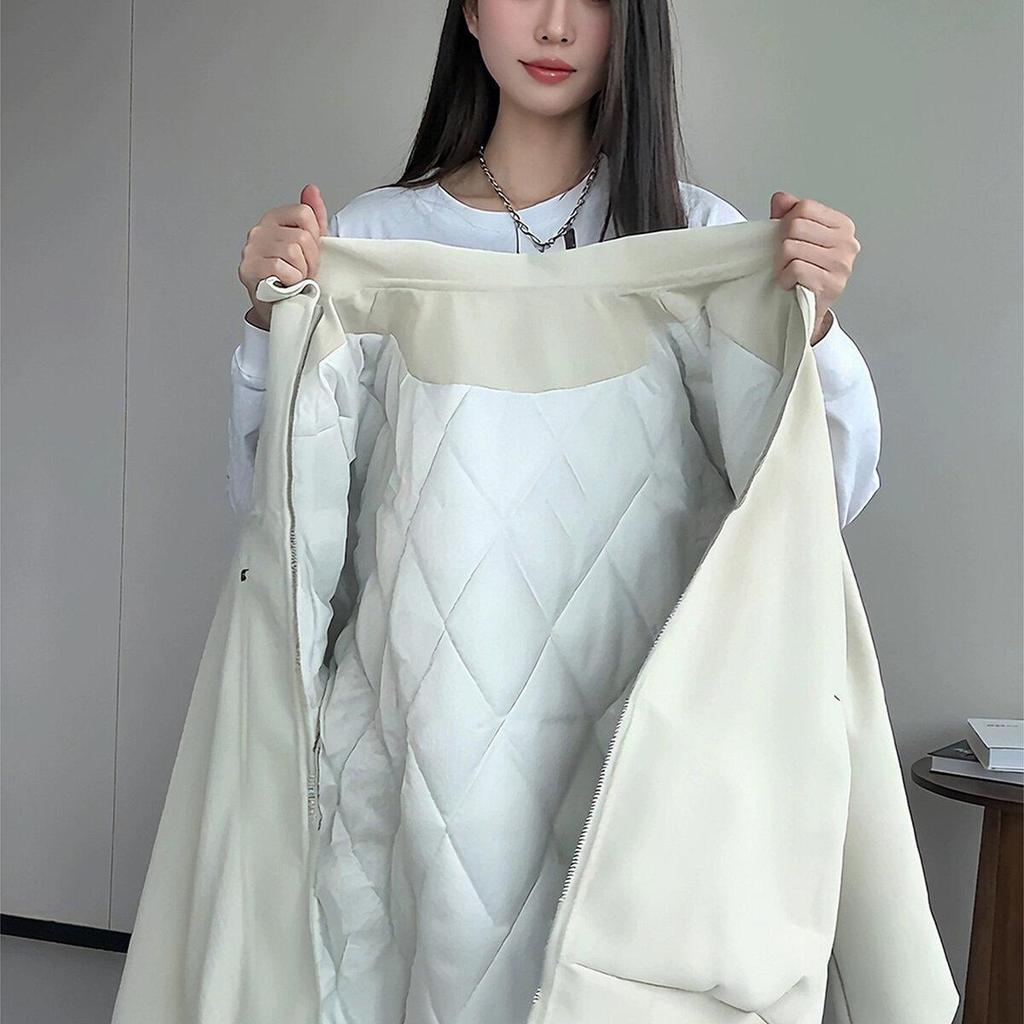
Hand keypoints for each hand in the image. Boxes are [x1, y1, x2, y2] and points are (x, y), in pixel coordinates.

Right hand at [238, 183, 329, 329]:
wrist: (280, 308)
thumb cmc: (295, 278)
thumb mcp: (311, 245)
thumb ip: (313, 217)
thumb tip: (311, 189)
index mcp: (274, 220)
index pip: (305, 213)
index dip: (315, 238)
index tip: (310, 255)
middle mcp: (259, 230)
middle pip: (301, 236)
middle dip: (310, 260)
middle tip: (303, 272)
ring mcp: (251, 249)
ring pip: (293, 251)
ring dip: (301, 272)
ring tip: (295, 279)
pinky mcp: (248, 268)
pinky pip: (281, 268)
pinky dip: (291, 281)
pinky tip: (285, 285)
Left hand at [769, 192, 861, 343]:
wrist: (807, 310)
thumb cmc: (803, 272)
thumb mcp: (796, 238)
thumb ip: (788, 214)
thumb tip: (781, 199)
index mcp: (843, 226)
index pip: (805, 207)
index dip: (786, 222)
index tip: (789, 239)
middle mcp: (847, 244)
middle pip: (796, 226)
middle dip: (782, 244)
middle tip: (785, 260)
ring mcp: (841, 265)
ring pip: (791, 247)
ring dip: (780, 264)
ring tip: (788, 273)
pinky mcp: (830, 284)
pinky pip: (794, 268)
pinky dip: (784, 278)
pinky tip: (790, 284)